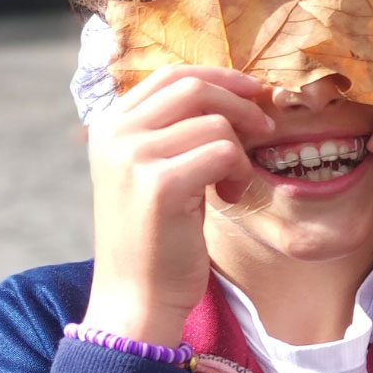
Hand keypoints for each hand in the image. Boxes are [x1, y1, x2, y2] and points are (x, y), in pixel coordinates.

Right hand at [81, 65, 273, 346]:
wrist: (136, 296)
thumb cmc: (157, 236)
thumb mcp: (154, 170)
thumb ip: (173, 130)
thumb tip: (232, 90)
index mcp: (108, 126)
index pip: (170, 75)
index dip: (219, 77)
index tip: (253, 92)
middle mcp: (113, 134)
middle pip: (193, 88)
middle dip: (240, 103)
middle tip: (264, 128)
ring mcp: (133, 157)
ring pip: (215, 122)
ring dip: (240, 152)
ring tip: (231, 184)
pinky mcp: (159, 184)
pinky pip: (224, 152)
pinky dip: (240, 172)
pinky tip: (228, 198)